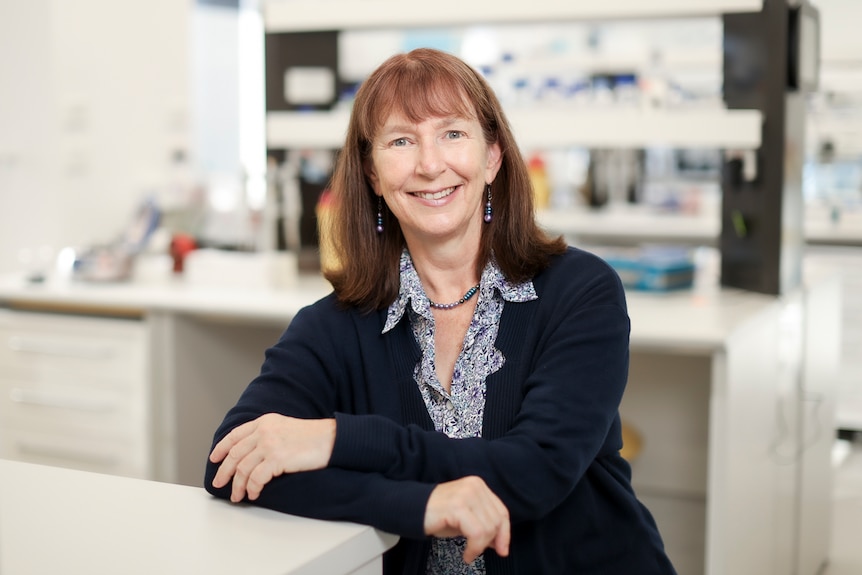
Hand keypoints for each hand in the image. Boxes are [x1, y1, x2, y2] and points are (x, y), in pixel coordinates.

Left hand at [209, 413, 335, 501]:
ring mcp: (270, 444)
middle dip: (224, 471)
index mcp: (265, 422)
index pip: (235, 435)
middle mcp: (264, 431)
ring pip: (243, 468)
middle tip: (219, 483)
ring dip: (237, 485)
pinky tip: (254, 494)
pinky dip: (252, 488)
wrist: (331, 438)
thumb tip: (251, 453)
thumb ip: (267, 434)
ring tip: (237, 496)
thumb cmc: (313, 436)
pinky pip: (256, 478)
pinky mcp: (277, 459)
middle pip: (235, 453)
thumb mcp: (285, 427)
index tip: (214, 458)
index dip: (221, 448)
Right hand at [424, 476, 509, 563]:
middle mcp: (474, 486)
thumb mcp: (466, 518)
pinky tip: (466, 554)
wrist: (412, 509)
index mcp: (478, 486)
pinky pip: (477, 533)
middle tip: (477, 552)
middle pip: (497, 521)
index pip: (501, 511)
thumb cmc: (438, 515)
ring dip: (480, 547)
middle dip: (491, 542)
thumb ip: (483, 524)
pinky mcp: (458, 506)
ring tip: (469, 552)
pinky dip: (474, 549)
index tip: (502, 549)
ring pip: (488, 529)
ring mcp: (466, 494)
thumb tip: (500, 542)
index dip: (505, 533)